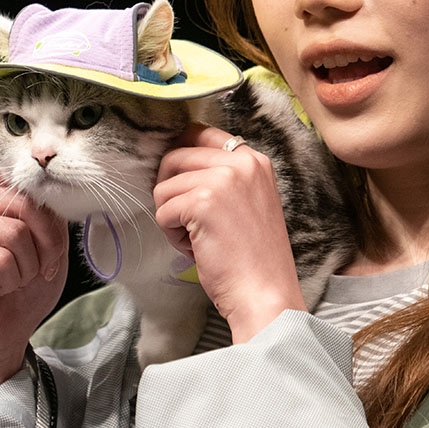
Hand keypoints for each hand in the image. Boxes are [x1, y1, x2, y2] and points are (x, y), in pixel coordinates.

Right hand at [0, 171, 68, 372]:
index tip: (51, 247)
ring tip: (13, 280)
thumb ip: (51, 213)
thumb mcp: (54, 244)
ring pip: (15, 233)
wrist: (4, 332)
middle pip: (27, 204)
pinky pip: (0, 258)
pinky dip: (10, 280)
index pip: (28, 180)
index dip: (50, 216)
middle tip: (38, 271)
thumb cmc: (28, 288)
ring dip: (26, 268)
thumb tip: (50, 192)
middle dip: (46, 246)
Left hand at [153, 123, 306, 342]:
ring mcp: (222, 180)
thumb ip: (222, 178)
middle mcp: (241, 162)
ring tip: (197, 239)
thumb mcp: (248, 201)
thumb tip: (176, 162)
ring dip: (171, 217)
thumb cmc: (253, 258)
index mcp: (254, 160)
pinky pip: (163, 211)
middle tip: (185, 220)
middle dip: (170, 190)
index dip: (180, 157)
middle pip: (175, 156)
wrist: (265, 294)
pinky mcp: (202, 202)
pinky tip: (196, 248)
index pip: (200, 133)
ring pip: (164, 187)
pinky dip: (171, 234)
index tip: (178, 179)